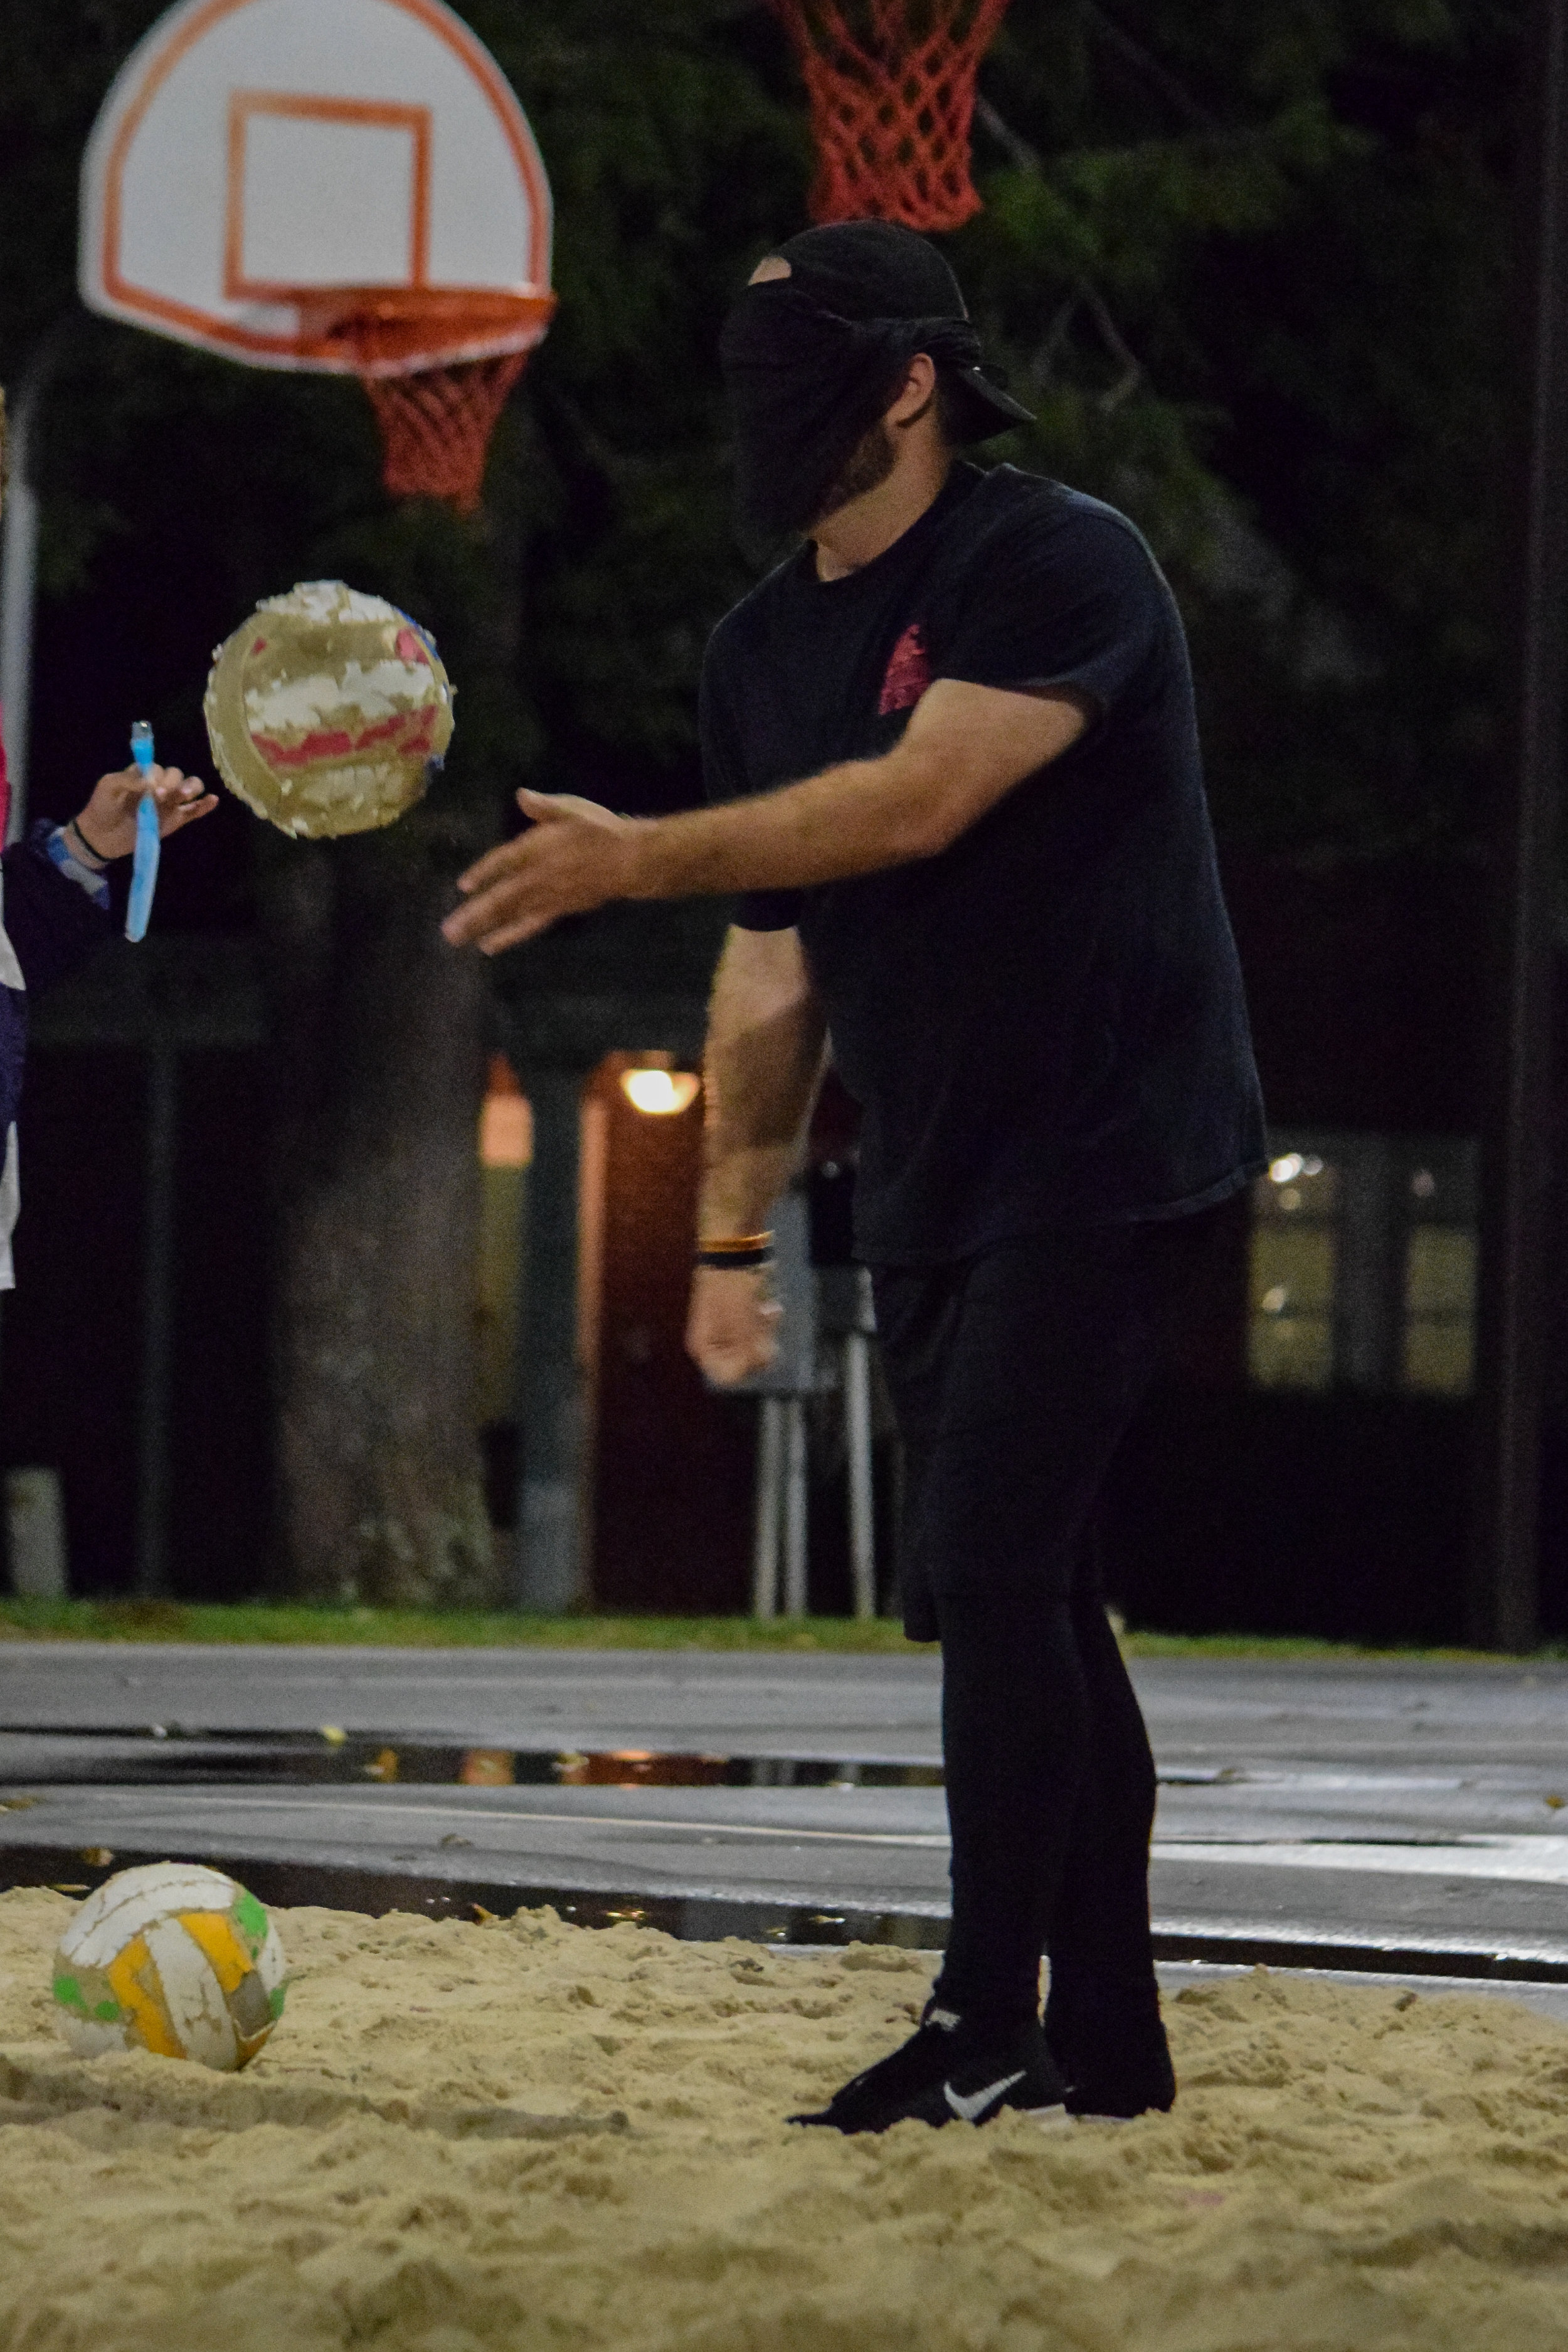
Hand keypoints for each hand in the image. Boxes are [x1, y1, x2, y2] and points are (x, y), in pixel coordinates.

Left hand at [73, 765, 217, 862]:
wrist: (101, 836)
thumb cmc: (103, 807)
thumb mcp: (108, 786)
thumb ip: (128, 778)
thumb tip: (150, 781)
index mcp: (143, 774)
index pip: (158, 768)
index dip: (156, 775)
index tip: (148, 787)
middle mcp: (159, 785)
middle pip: (177, 775)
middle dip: (173, 783)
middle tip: (160, 796)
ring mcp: (170, 803)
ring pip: (190, 788)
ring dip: (190, 788)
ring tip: (184, 796)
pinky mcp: (176, 820)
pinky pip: (194, 811)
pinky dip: (205, 805)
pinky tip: (212, 800)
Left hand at [442, 789, 642, 953]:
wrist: (630, 860)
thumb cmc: (600, 831)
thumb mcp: (572, 809)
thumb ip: (544, 807)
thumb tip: (521, 795)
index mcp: (538, 848)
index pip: (503, 861)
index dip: (483, 873)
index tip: (463, 885)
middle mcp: (538, 876)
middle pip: (501, 897)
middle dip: (473, 914)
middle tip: (449, 931)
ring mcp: (547, 897)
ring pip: (511, 915)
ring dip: (483, 928)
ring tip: (458, 939)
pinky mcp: (558, 910)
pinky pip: (529, 926)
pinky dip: (509, 936)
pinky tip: (491, 945)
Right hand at [686, 1265, 781, 1386]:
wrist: (734, 1246)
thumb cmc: (734, 1286)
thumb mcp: (743, 1322)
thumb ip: (750, 1351)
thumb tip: (758, 1365)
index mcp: (704, 1347)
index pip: (727, 1376)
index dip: (747, 1367)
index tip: (759, 1347)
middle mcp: (712, 1343)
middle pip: (743, 1363)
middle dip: (759, 1346)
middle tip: (764, 1323)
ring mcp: (725, 1329)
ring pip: (753, 1348)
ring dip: (765, 1333)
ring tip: (768, 1312)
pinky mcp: (739, 1316)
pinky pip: (757, 1332)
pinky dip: (765, 1323)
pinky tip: (768, 1307)